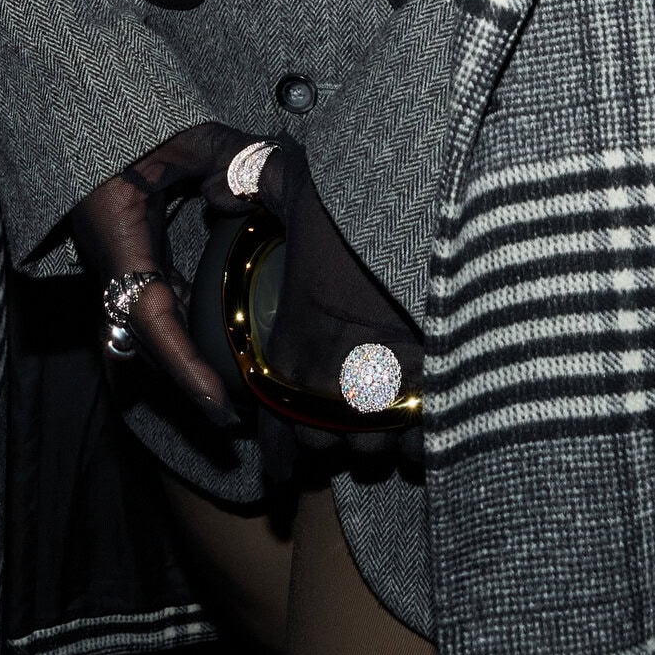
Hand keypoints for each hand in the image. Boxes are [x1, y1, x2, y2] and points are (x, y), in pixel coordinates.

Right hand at [71, 120, 262, 427]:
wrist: (85, 132)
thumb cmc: (127, 131)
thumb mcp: (178, 134)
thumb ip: (224, 150)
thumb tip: (260, 176)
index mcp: (122, 244)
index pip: (153, 321)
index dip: (185, 367)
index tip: (218, 403)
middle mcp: (118, 271)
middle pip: (153, 347)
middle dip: (191, 387)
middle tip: (238, 421)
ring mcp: (124, 274)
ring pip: (153, 339)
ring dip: (188, 369)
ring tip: (236, 402)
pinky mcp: (136, 268)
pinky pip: (160, 315)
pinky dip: (186, 340)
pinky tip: (222, 354)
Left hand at [257, 143, 424, 466]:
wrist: (436, 214)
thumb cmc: (359, 204)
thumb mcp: (296, 184)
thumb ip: (252, 184)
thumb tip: (215, 192)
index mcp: (296, 346)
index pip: (275, 429)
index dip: (277, 455)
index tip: (280, 470)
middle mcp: (335, 384)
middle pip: (325, 445)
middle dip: (330, 436)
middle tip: (339, 418)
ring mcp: (388, 395)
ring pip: (374, 451)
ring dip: (375, 441)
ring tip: (381, 420)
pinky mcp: (439, 394)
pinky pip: (422, 444)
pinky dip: (421, 440)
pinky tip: (423, 423)